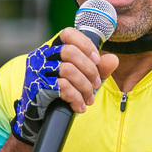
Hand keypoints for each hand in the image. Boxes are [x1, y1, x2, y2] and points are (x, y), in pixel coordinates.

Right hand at [10, 28, 117, 144]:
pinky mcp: (37, 86)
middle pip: (70, 52)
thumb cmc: (60, 94)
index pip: (68, 34)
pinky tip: (79, 106)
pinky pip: (62, 87)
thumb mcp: (83, 79)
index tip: (97, 60)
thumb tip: (113, 59)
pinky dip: (76, 98)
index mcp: (52, 50)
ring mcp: (37, 71)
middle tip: (97, 84)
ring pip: (67, 70)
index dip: (85, 44)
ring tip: (89, 98)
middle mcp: (42, 56)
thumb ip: (98, 69)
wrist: (39, 117)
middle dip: (89, 69)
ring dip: (84, 86)